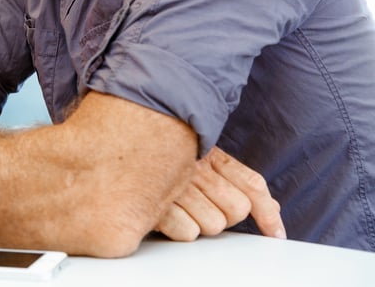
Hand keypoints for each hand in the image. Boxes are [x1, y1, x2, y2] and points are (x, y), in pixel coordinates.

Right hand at [156, 146, 284, 240]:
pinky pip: (187, 233)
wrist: (110, 151)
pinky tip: (165, 216)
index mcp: (209, 154)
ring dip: (199, 224)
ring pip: (213, 225)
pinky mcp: (155, 203)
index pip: (251, 183)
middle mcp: (195, 168)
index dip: (267, 211)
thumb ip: (237, 180)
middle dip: (224, 215)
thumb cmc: (157, 158)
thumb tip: (273, 207)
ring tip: (179, 209)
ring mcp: (175, 185)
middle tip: (202, 207)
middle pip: (236, 209)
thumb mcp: (199, 160)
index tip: (275, 233)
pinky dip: (178, 230)